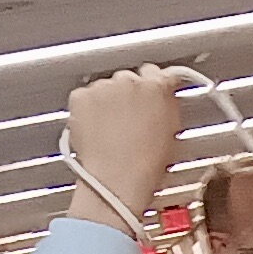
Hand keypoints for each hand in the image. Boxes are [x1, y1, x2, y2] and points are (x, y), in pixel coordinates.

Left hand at [62, 67, 194, 231]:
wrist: (115, 180)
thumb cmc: (145, 164)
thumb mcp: (172, 131)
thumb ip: (168, 103)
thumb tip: (165, 92)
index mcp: (156, 87)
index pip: (155, 73)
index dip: (152, 87)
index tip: (149, 97)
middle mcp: (128, 81)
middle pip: (128, 79)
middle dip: (128, 95)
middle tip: (130, 121)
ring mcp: (101, 88)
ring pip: (105, 88)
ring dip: (108, 102)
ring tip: (112, 130)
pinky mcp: (80, 96)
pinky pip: (85, 97)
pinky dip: (89, 109)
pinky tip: (97, 129)